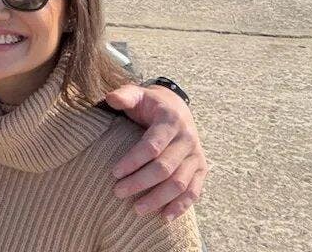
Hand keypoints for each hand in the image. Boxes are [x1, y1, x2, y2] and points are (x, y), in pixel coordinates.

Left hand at [104, 83, 207, 219]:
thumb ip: (124, 95)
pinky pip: (194, 191)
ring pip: (179, 183)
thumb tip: (110, 98)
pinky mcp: (201, 168)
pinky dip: (181, 206)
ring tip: (137, 210)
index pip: (152, 145)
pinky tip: (165, 217)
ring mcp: (196, 155)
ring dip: (159, 199)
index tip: (114, 172)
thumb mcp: (137, 93)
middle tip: (118, 192)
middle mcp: (187, 138)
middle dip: (140, 182)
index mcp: (170, 120)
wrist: (176, 106)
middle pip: (165, 168)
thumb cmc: (150, 103)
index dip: (133, 161)